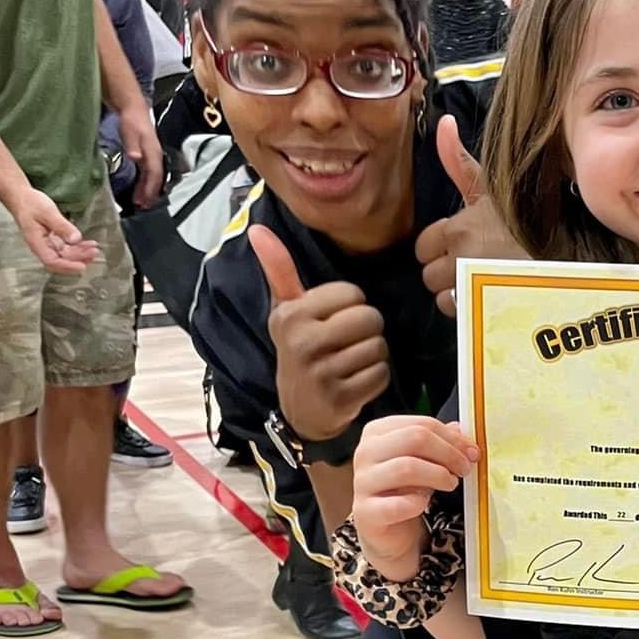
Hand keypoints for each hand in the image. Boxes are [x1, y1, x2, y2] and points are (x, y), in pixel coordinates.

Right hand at [11, 187, 99, 273]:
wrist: (21, 197)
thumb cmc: (30, 204)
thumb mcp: (48, 212)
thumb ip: (61, 226)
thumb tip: (76, 239)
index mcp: (36, 243)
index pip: (52, 261)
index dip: (67, 266)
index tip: (82, 267)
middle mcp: (42, 246)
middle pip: (61, 259)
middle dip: (79, 259)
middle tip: (94, 253)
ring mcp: (48, 243)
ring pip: (66, 254)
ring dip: (81, 253)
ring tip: (94, 249)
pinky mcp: (53, 239)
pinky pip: (66, 247)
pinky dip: (78, 246)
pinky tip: (88, 244)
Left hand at [118, 102, 162, 206]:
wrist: (133, 108)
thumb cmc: (131, 120)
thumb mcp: (129, 131)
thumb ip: (132, 145)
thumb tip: (136, 158)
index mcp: (153, 153)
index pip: (154, 175)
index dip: (149, 189)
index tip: (143, 201)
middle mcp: (156, 156)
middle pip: (156, 179)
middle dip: (149, 193)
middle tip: (142, 206)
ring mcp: (152, 156)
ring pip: (152, 177)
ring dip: (147, 190)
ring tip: (140, 202)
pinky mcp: (147, 156)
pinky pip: (148, 173)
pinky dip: (144, 183)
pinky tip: (138, 189)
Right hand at [249, 224, 390, 443]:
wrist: (300, 409)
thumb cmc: (300, 349)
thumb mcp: (286, 310)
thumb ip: (279, 269)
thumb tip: (257, 229)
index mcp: (291, 315)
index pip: (352, 293)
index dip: (352, 305)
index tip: (335, 320)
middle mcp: (302, 342)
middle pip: (369, 318)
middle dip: (367, 329)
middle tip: (348, 343)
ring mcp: (320, 373)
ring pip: (378, 347)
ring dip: (373, 355)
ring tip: (351, 362)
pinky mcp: (339, 398)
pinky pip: (381, 374)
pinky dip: (376, 378)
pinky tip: (356, 381)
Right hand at [352, 415, 478, 579]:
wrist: (387, 531)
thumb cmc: (405, 490)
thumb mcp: (423, 461)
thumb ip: (440, 442)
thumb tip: (460, 429)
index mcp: (377, 432)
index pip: (421, 424)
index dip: (453, 438)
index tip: (472, 452)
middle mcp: (365, 452)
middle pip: (415, 438)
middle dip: (449, 454)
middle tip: (465, 469)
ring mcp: (362, 482)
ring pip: (407, 467)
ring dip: (438, 476)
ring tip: (450, 484)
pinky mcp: (366, 512)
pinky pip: (398, 504)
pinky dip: (418, 503)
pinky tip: (425, 503)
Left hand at [413, 115, 519, 315]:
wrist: (565, 257)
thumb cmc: (526, 220)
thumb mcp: (491, 188)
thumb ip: (458, 162)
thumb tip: (444, 121)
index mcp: (457, 227)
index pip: (423, 247)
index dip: (441, 247)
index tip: (466, 244)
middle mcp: (461, 256)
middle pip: (430, 275)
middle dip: (447, 272)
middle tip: (478, 263)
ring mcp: (473, 285)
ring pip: (444, 298)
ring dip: (459, 293)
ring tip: (487, 280)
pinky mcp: (485, 309)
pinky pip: (461, 316)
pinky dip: (472, 311)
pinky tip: (492, 296)